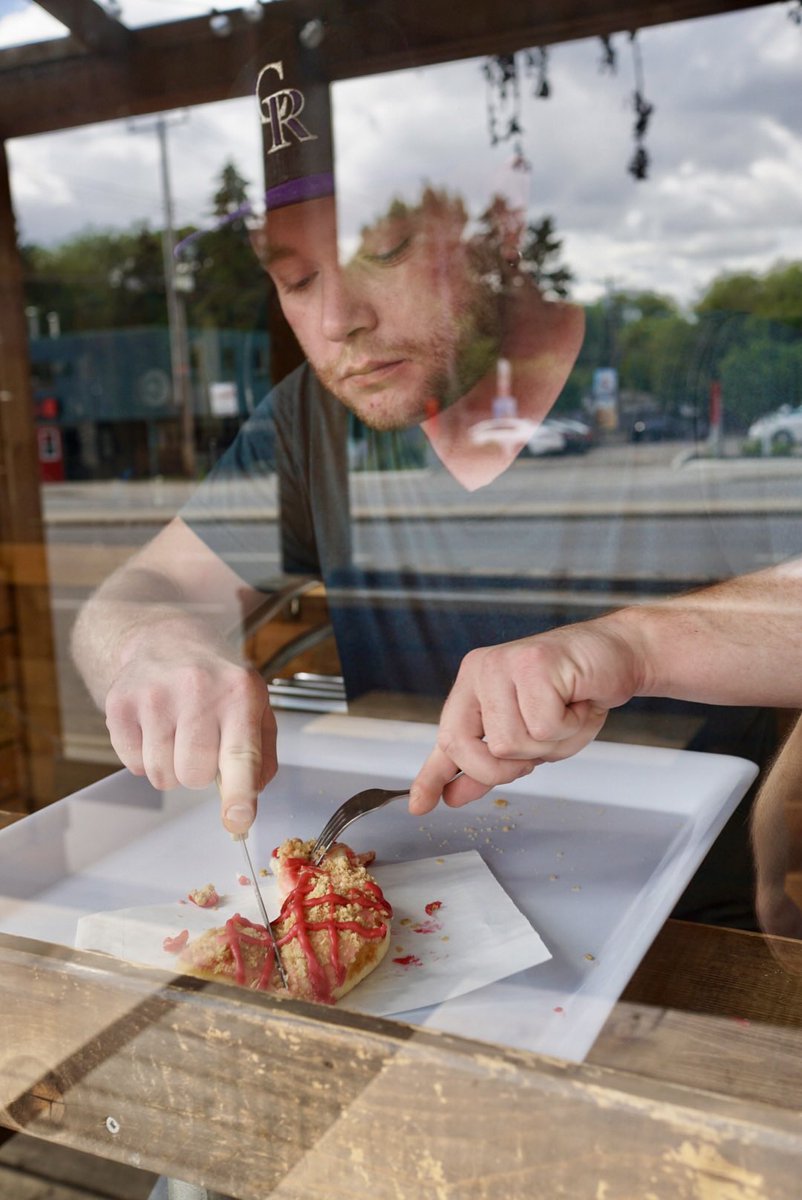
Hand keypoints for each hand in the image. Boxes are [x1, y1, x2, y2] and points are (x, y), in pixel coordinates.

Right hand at [103, 620, 275, 833]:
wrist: (168, 638)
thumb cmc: (218, 679)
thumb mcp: (256, 705)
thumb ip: (261, 754)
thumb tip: (251, 796)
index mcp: (240, 692)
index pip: (240, 753)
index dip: (239, 793)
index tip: (237, 820)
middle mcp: (197, 689)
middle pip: (195, 775)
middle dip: (199, 773)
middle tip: (201, 743)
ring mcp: (154, 694)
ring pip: (162, 775)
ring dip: (171, 768)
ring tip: (177, 733)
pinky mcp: (120, 703)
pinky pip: (132, 765)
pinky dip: (144, 758)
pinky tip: (154, 727)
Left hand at [409, 617, 641, 814]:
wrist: (618, 655)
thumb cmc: (576, 693)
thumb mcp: (529, 736)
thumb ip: (491, 762)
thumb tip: (452, 795)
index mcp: (473, 686)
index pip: (447, 738)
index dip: (432, 776)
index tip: (421, 806)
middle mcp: (480, 672)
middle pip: (471, 750)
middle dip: (509, 768)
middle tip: (542, 742)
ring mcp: (503, 664)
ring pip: (510, 743)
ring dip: (550, 743)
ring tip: (566, 713)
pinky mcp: (533, 663)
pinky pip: (543, 726)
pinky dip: (570, 726)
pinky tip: (578, 702)